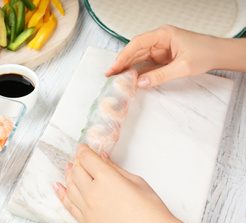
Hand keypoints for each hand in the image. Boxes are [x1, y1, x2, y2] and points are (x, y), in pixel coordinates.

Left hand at [53, 143, 223, 222]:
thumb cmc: (150, 209)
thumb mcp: (135, 181)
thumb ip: (114, 168)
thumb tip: (102, 157)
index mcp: (106, 178)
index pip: (86, 158)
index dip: (83, 150)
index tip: (83, 148)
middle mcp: (93, 193)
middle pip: (76, 171)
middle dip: (77, 162)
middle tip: (80, 159)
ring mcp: (88, 209)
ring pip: (70, 187)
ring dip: (69, 175)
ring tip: (69, 169)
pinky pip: (69, 206)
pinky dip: (62, 194)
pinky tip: (58, 186)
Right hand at [104, 25, 224, 87]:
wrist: (219, 54)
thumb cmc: (205, 54)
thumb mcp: (183, 67)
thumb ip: (161, 76)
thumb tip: (141, 83)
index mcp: (164, 34)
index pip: (137, 43)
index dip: (124, 55)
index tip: (114, 67)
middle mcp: (159, 39)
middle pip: (135, 49)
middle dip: (122, 62)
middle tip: (110, 75)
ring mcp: (160, 47)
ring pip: (138, 56)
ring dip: (127, 67)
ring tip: (115, 77)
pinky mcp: (161, 56)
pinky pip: (145, 62)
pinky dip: (136, 70)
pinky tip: (129, 77)